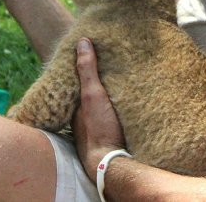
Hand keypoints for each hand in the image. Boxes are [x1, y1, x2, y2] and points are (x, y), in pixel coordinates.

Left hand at [72, 38, 125, 182]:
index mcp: (76, 105)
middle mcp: (83, 115)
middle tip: (112, 58)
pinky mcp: (112, 131)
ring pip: (102, 101)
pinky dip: (118, 102)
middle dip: (99, 76)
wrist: (112, 162)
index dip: (86, 64)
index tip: (95, 48)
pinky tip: (129, 96)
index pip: (78, 78)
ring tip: (124, 72)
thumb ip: (87, 70)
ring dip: (110, 90)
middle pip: (90, 90)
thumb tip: (82, 41)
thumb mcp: (92, 95)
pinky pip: (113, 111)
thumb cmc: (99, 128)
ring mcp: (97, 124)